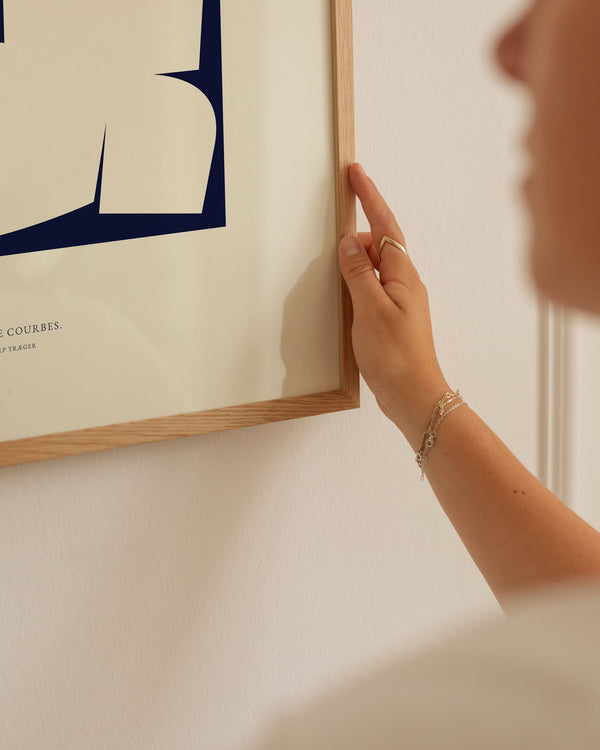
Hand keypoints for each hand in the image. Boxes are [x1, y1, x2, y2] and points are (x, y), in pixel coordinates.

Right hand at [339, 163, 450, 447]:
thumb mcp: (370, 310)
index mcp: (403, 275)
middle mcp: (404, 283)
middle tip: (334, 251)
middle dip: (357, 239)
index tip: (356, 173)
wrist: (414, 395)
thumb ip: (358, 273)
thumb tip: (350, 243)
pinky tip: (347, 297)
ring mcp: (399, 301)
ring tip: (339, 281)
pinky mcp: (391, 318)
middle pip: (378, 245)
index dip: (370, 197)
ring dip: (355, 265)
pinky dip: (357, 285)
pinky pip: (372, 288)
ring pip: (373, 269)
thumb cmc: (396, 356)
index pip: (385, 225)